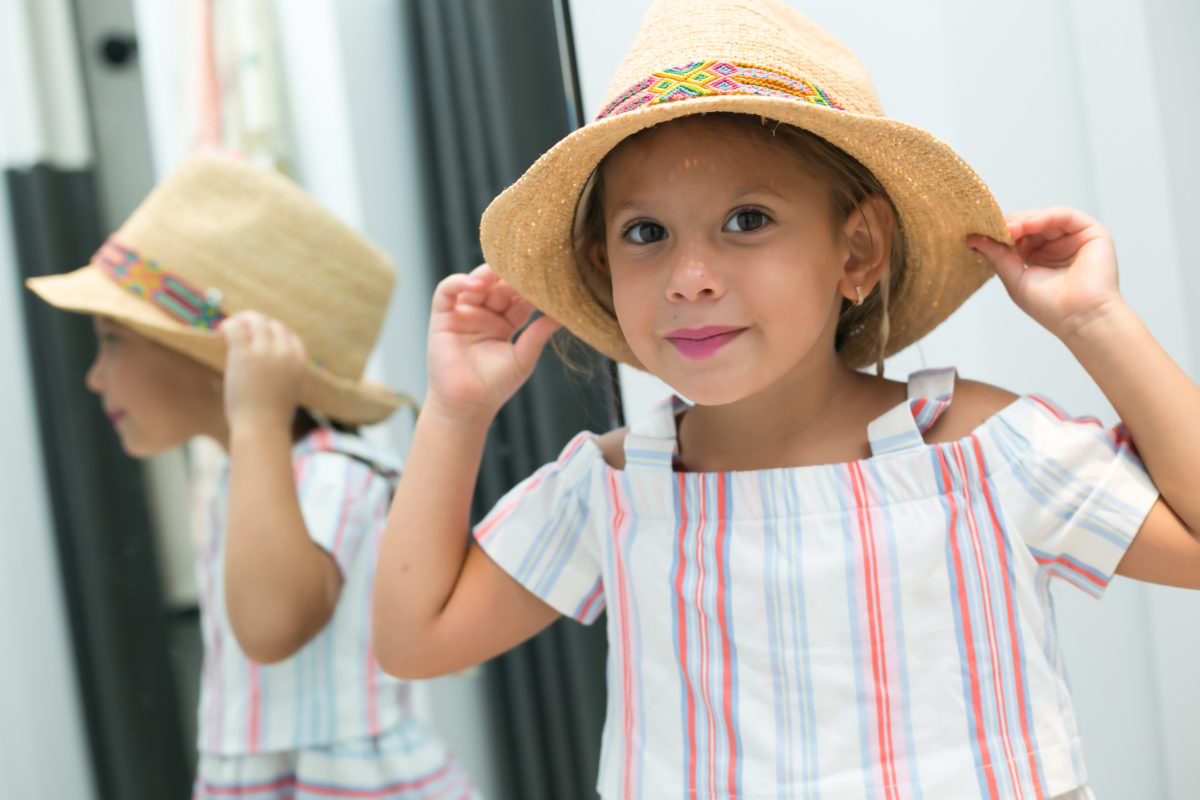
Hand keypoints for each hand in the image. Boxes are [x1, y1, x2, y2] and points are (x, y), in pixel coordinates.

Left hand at [219, 310, 306, 431]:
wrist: (262, 429)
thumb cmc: (270, 417)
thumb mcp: (285, 390)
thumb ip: (280, 372)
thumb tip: (263, 363)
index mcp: (299, 360)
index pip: (287, 334)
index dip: (270, 333)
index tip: (255, 339)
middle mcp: (285, 351)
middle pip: (271, 323)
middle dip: (254, 324)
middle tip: (238, 332)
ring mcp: (266, 351)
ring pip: (254, 320)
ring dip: (239, 321)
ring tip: (225, 331)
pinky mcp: (245, 353)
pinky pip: (235, 328)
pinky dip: (227, 326)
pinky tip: (219, 334)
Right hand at [426, 264, 559, 420]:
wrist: (467, 406)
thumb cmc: (495, 386)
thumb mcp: (523, 358)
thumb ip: (539, 334)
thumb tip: (563, 314)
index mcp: (506, 322)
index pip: (520, 297)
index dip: (531, 289)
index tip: (546, 281)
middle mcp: (485, 314)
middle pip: (500, 286)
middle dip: (513, 277)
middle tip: (527, 268)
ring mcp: (464, 313)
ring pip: (476, 282)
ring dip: (488, 273)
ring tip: (503, 270)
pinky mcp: (443, 316)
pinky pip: (447, 291)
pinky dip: (459, 282)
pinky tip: (476, 285)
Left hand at [967, 207, 1122, 340]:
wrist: (1080, 317)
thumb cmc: (1050, 307)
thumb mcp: (1015, 278)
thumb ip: (996, 256)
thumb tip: (972, 239)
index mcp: (1037, 256)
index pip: (1017, 235)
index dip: (1000, 231)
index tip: (980, 231)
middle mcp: (1055, 245)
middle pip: (1029, 223)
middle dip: (1010, 224)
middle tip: (993, 227)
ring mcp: (1073, 238)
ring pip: (1045, 217)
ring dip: (1025, 220)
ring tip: (1010, 229)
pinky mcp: (1091, 233)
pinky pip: (1066, 216)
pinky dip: (1046, 216)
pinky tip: (1029, 225)